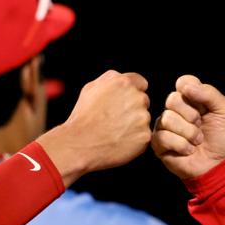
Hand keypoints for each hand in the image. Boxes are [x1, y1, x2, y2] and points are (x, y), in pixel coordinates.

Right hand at [37, 70, 150, 185]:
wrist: (79, 143)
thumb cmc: (82, 117)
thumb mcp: (91, 88)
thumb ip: (111, 81)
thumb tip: (123, 81)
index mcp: (123, 82)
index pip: (141, 83)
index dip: (133, 92)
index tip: (125, 102)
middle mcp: (136, 97)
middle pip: (144, 101)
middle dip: (134, 108)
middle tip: (116, 119)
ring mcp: (143, 117)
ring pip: (144, 119)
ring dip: (135, 124)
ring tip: (115, 131)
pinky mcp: (145, 135)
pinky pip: (144, 136)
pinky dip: (135, 139)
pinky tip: (120, 141)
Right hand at [152, 75, 224, 179]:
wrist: (220, 164)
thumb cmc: (222, 137)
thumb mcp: (224, 111)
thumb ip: (209, 93)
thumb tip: (184, 86)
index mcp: (191, 98)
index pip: (183, 82)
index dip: (193, 92)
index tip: (204, 107)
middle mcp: (176, 109)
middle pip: (172, 99)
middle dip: (191, 115)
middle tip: (200, 126)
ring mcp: (165, 125)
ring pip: (167, 118)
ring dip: (188, 133)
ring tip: (196, 141)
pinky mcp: (159, 142)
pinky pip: (163, 136)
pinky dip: (181, 145)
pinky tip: (188, 150)